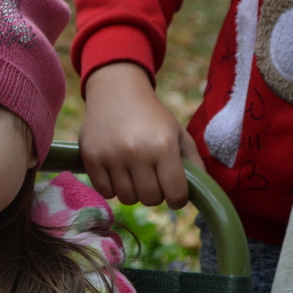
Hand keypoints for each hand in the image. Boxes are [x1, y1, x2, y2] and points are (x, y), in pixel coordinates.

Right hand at [79, 62, 202, 209]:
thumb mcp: (178, 132)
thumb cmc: (152, 116)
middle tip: (153, 180)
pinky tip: (117, 173)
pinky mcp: (91, 158)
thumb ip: (194, 162)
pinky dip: (112, 188)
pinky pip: (105, 191)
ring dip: (133, 192)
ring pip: (127, 198)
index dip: (178, 199)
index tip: (175, 194)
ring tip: (134, 175)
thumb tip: (202, 192)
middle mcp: (137, 152)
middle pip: (150, 199)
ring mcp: (111, 156)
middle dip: (155, 194)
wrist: (116, 92)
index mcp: (163, 146)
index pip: (176, 193)